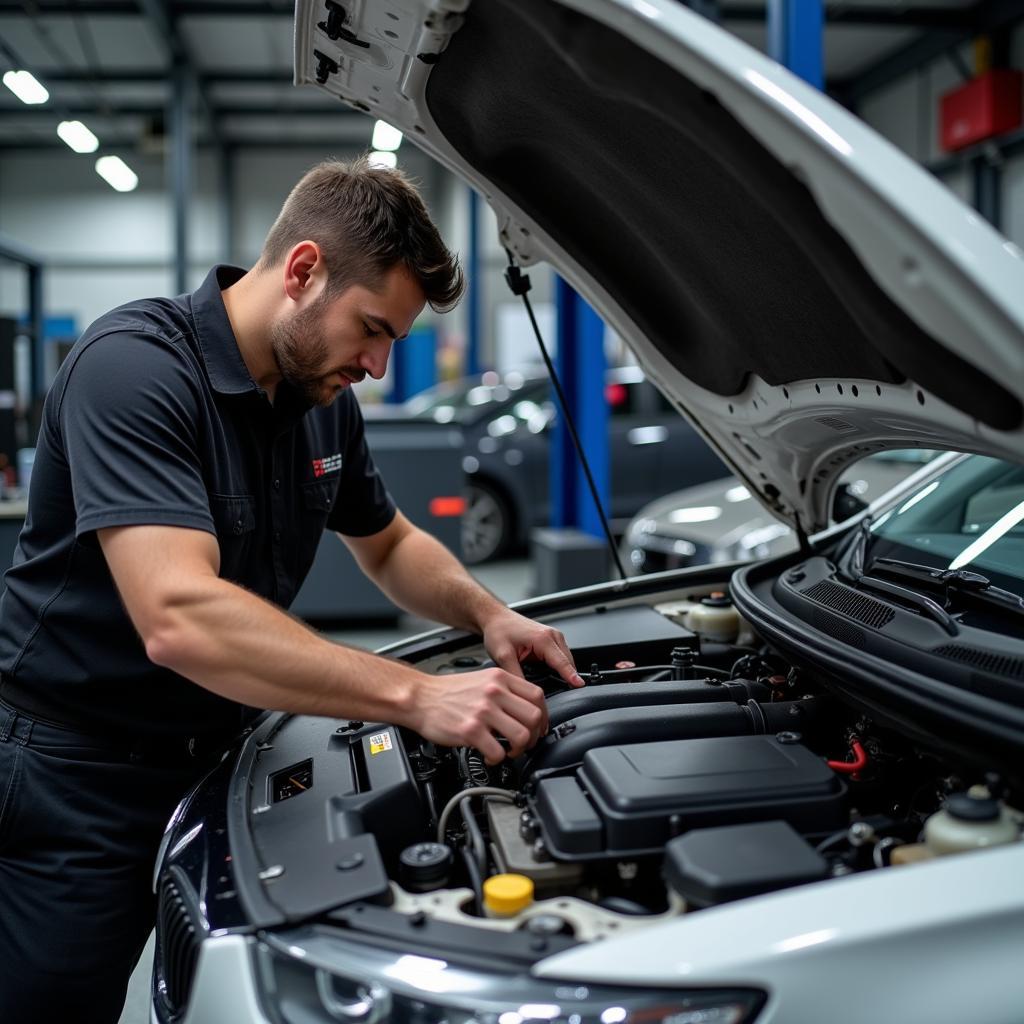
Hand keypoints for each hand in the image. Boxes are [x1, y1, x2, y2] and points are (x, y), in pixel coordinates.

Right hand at [409, 668, 548, 763]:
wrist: (420, 697)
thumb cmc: (448, 692)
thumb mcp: (482, 679)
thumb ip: (504, 690)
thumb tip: (525, 709)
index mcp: (500, 678)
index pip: (537, 696)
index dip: (544, 716)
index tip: (539, 727)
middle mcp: (494, 692)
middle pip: (535, 717)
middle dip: (534, 736)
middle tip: (525, 743)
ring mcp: (483, 711)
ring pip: (522, 735)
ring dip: (519, 749)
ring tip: (509, 751)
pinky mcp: (471, 730)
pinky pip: (498, 752)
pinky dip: (497, 759)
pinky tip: (490, 756)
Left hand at [480, 608, 585, 690]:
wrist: (495, 617)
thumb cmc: (499, 631)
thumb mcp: (503, 656)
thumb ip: (516, 675)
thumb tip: (527, 690)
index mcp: (543, 638)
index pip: (562, 662)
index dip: (571, 676)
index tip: (580, 685)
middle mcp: (552, 635)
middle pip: (568, 662)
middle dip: (568, 678)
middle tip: (563, 695)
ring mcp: (553, 636)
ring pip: (566, 660)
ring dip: (564, 672)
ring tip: (557, 687)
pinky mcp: (551, 639)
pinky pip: (561, 656)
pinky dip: (559, 666)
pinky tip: (551, 675)